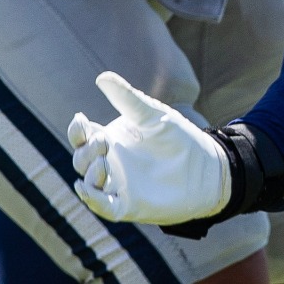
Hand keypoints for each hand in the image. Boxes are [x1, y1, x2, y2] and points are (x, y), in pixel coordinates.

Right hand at [68, 72, 229, 224]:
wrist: (206, 166)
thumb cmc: (179, 137)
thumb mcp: (152, 115)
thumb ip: (128, 98)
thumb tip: (102, 77)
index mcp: (112, 140)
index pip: (83, 136)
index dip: (77, 130)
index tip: (81, 120)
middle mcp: (110, 163)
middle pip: (82, 159)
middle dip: (86, 151)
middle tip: (105, 142)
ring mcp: (118, 185)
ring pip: (89, 184)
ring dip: (89, 173)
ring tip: (103, 163)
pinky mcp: (128, 205)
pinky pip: (103, 206)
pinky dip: (92, 200)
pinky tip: (87, 189)